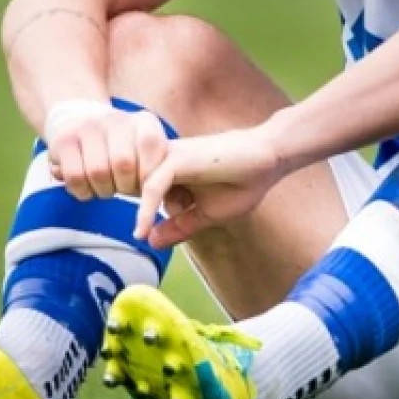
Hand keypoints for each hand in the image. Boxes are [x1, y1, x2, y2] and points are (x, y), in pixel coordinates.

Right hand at [46, 101, 168, 200]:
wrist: (79, 121)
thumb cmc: (122, 149)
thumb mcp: (146, 153)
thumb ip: (157, 172)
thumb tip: (155, 193)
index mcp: (143, 122)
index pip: (152, 147)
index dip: (148, 176)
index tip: (144, 186)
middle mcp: (115, 119)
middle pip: (123, 165)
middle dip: (124, 188)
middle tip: (122, 189)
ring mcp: (87, 126)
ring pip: (98, 173)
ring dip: (103, 191)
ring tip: (105, 188)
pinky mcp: (63, 140)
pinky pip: (75, 177)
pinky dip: (83, 192)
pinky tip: (88, 189)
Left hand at [135, 126, 287, 248]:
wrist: (268, 161)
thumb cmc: (241, 183)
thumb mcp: (206, 214)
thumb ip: (179, 226)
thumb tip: (150, 241)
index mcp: (169, 168)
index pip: (137, 191)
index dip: (137, 213)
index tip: (139, 235)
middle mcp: (164, 159)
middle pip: (130, 188)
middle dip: (136, 211)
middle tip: (147, 230)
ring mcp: (170, 157)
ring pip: (135, 185)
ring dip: (136, 211)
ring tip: (139, 233)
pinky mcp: (178, 158)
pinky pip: (152, 186)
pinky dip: (145, 210)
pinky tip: (141, 231)